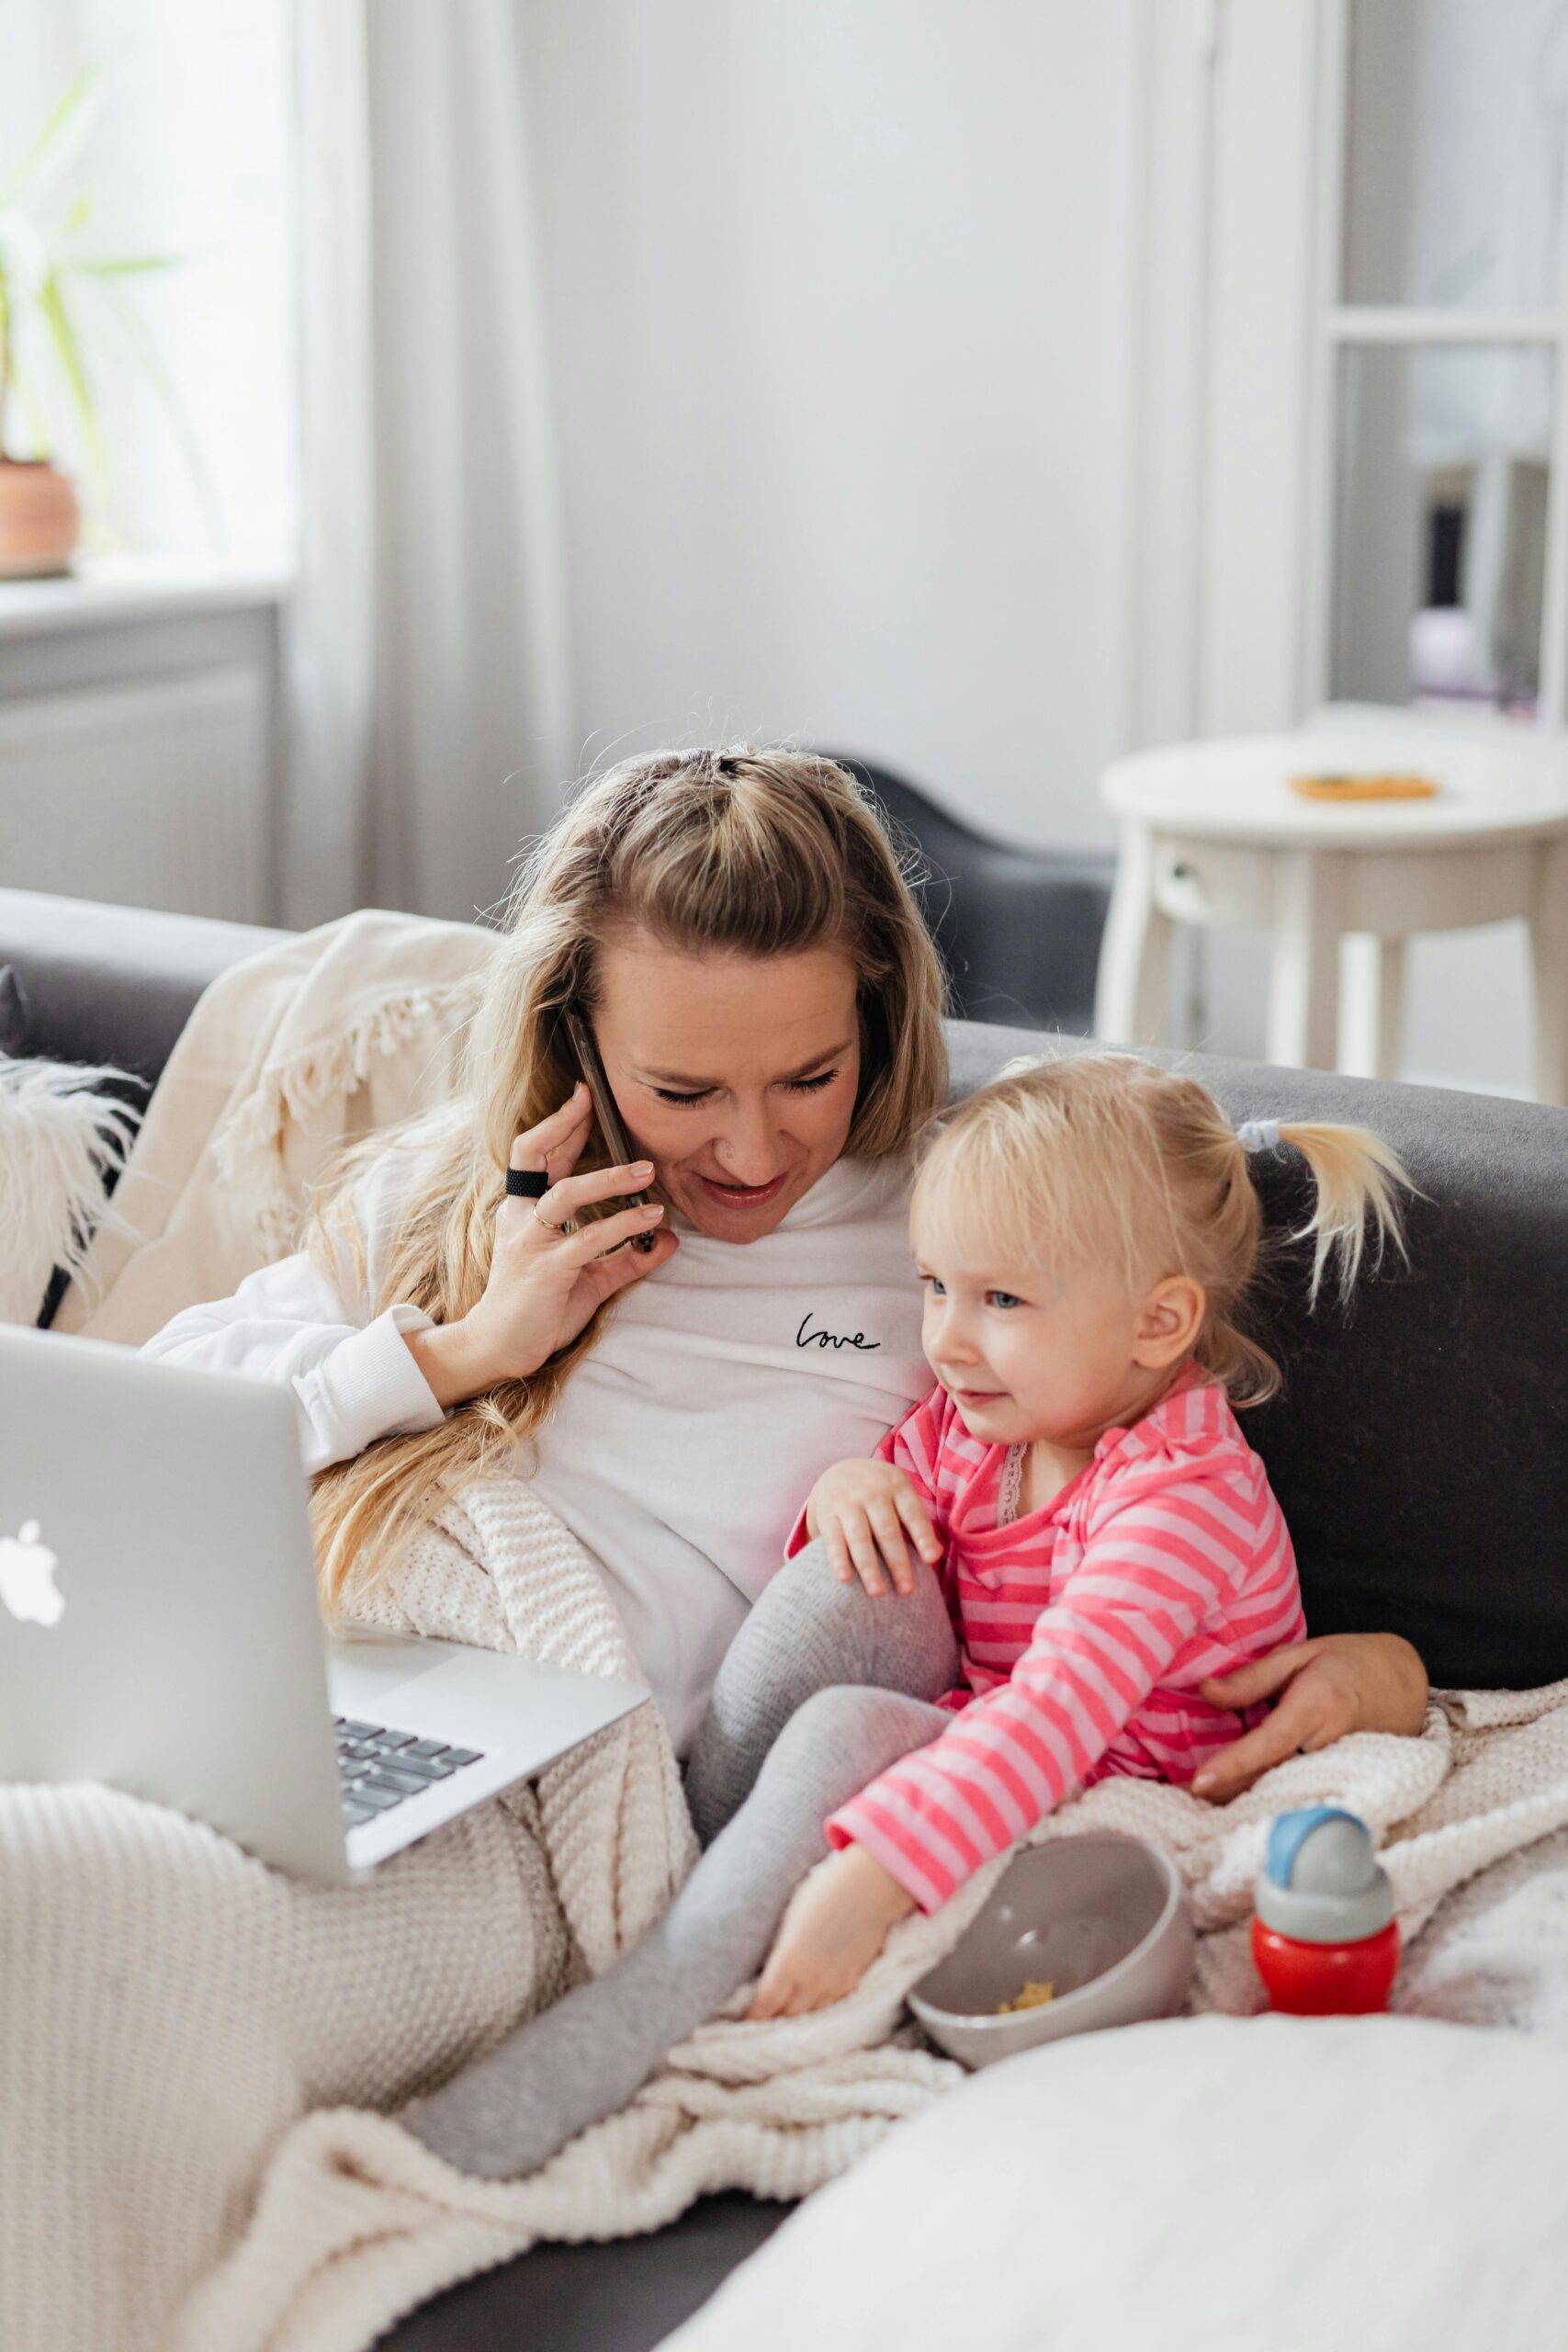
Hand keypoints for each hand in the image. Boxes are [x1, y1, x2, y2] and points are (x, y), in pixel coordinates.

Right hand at [406, 1084, 677, 1402]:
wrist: (501, 1348)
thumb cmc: (538, 1309)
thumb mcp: (589, 1277)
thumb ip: (625, 1256)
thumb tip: (667, 1240)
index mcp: (524, 1212)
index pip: (538, 1157)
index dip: (560, 1125)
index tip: (584, 1099)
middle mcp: (521, 1218)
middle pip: (533, 1155)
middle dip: (563, 1124)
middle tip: (594, 1101)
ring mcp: (531, 1241)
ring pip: (567, 1192)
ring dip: (611, 1177)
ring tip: (648, 1170)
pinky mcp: (546, 1268)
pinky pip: (587, 1237)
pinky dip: (622, 1223)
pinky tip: (650, 1216)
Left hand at [747, 1844, 917, 2018]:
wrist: (872, 1886)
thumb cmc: (825, 1890)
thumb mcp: (791, 1915)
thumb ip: (780, 1948)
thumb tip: (769, 1969)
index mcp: (790, 1959)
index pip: (766, 2003)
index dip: (752, 2016)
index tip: (742, 2019)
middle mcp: (813, 1978)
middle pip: (786, 2015)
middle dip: (771, 2020)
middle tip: (758, 2022)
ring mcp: (836, 1982)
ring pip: (810, 2014)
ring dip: (795, 2017)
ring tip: (781, 2018)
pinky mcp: (854, 1980)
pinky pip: (831, 2005)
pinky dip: (817, 2008)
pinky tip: (810, 2005)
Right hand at [805, 1458, 942, 1595]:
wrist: (839, 1470)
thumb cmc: (880, 1493)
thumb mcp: (900, 1496)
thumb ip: (917, 1524)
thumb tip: (936, 1555)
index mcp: (897, 1486)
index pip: (913, 1514)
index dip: (923, 1537)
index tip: (931, 1560)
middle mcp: (872, 1492)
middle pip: (887, 1530)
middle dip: (897, 1561)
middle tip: (906, 1590)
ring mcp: (847, 1502)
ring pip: (859, 1537)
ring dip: (868, 1566)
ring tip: (878, 1592)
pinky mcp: (827, 1514)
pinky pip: (833, 1540)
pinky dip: (838, 1560)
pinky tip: (845, 1579)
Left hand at [1192, 1631, 1429, 1801]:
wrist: (1406, 1680)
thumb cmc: (1350, 1660)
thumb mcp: (1300, 1654)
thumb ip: (1252, 1678)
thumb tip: (1205, 1692)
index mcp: (1319, 1704)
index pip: (1270, 1742)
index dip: (1235, 1765)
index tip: (1200, 1783)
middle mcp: (1333, 1741)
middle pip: (1276, 1777)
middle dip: (1233, 1793)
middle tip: (1190, 1799)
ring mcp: (1347, 1766)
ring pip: (1291, 1791)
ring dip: (1252, 1801)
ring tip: (1209, 1808)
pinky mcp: (1351, 1778)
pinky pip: (1307, 1792)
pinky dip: (1278, 1799)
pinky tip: (1248, 1804)